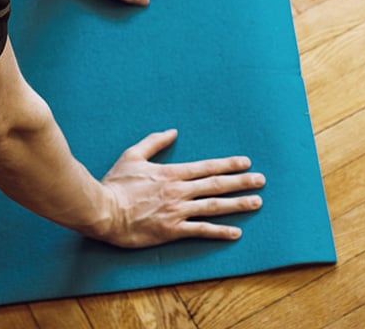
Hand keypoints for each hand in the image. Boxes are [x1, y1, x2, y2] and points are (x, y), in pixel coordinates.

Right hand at [93, 129, 264, 247]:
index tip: (246, 162)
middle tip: (261, 181)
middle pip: (216, 185)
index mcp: (171, 173)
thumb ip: (154, 142)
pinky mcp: (172, 230)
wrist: (103, 211)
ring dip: (238, 204)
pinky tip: (236, 232)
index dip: (228, 164)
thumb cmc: (115, 183)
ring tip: (256, 202)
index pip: (207, 167)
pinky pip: (201, 230)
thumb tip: (172, 131)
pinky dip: (220, 231)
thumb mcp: (133, 155)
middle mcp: (179, 191)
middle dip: (241, 182)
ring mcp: (177, 211)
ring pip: (214, 207)